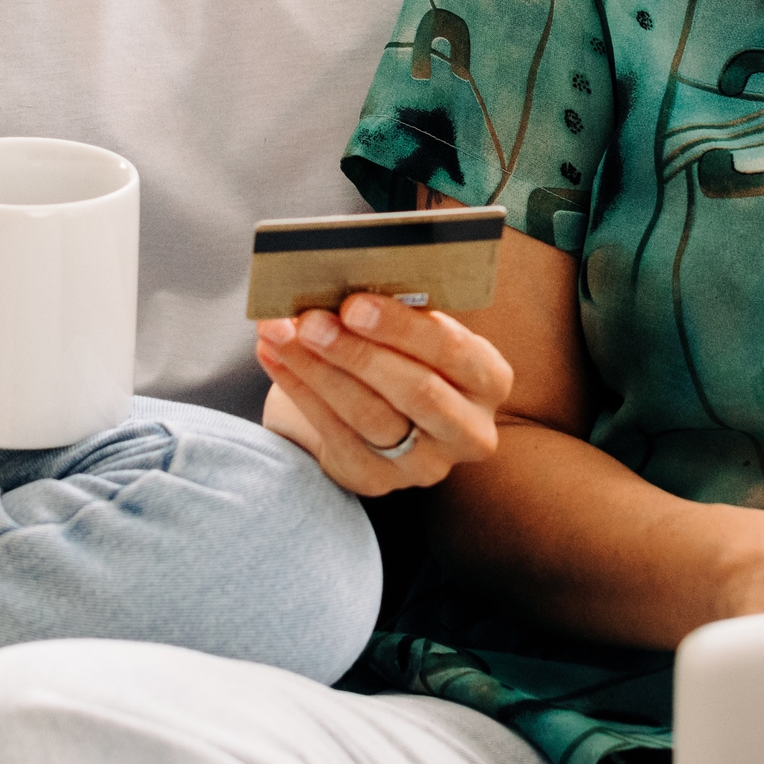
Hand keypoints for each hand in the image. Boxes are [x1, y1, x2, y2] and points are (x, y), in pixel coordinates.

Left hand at [254, 294, 515, 495]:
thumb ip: (399, 311)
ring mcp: (424, 464)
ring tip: (280, 334)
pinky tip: (274, 356)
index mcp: (489, 379)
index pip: (454, 352)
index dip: (403, 328)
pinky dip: (298, 390)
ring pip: (369, 416)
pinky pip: (334, 435)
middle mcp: (468, 429)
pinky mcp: (377, 480)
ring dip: (318, 371)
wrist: (381, 405)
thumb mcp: (416, 331)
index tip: (355, 304)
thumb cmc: (403, 352)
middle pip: (416, 392)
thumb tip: (345, 284)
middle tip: (310, 321)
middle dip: (357, 353)